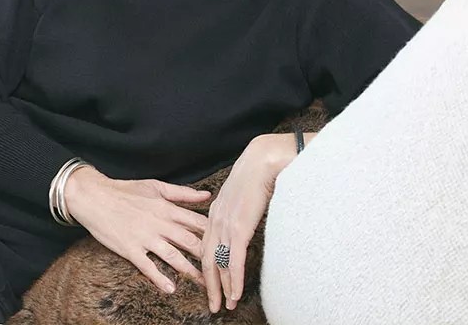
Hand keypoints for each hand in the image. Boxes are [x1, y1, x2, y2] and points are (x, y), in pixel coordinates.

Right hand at [65, 167, 211, 294]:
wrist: (93, 196)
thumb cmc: (124, 191)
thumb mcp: (155, 186)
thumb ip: (182, 193)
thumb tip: (207, 195)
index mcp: (167, 208)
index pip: (199, 223)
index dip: (217, 236)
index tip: (230, 246)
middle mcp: (159, 224)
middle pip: (191, 243)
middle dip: (210, 258)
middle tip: (225, 271)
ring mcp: (145, 237)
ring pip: (174, 257)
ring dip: (191, 272)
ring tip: (206, 285)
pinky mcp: (130, 249)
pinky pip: (147, 266)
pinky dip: (159, 278)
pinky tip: (170, 289)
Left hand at [200, 139, 278, 312]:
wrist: (261, 161)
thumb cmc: (256, 175)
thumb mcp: (240, 198)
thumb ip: (238, 213)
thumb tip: (243, 225)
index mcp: (213, 214)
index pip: (206, 247)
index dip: (207, 268)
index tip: (211, 283)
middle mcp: (215, 222)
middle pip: (207, 261)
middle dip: (210, 285)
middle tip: (213, 304)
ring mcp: (225, 226)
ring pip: (219, 264)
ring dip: (223, 288)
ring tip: (224, 305)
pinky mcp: (238, 229)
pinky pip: (234, 260)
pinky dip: (235, 280)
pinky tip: (235, 294)